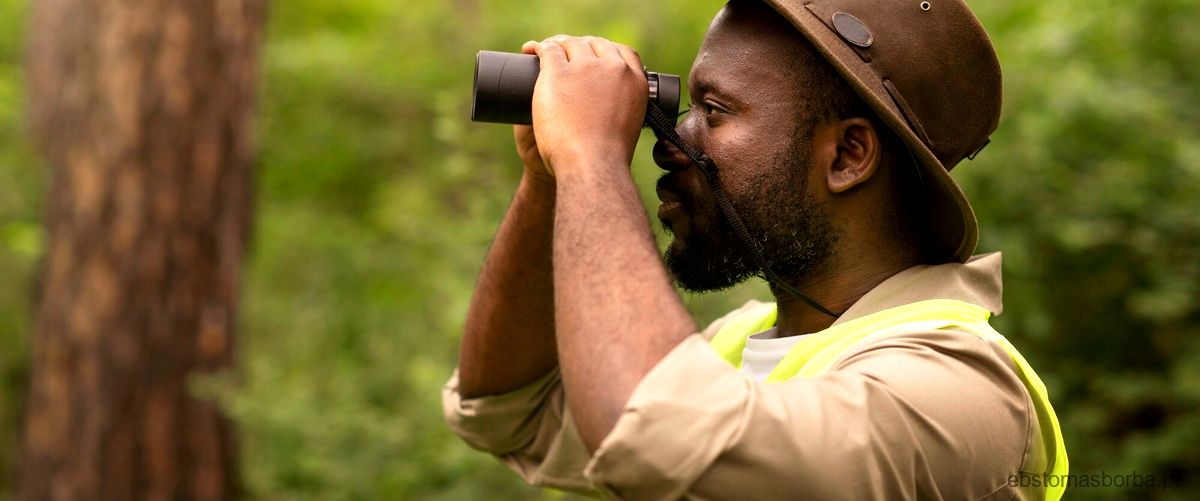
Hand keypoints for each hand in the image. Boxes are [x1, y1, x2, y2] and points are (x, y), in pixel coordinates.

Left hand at [528, 36, 647, 176]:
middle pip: (595, 44)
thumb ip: (621, 110)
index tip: (594, 55)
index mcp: (634, 81)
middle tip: (566, 53)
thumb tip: (609, 103)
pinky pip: (548, 50)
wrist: (590, 165)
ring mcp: (585, 69)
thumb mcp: (627, 126)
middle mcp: (613, 69)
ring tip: (545, 50)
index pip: (623, 53)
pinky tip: (530, 51)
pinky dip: (537, 48)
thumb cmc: (607, 156)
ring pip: (570, 44)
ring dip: (557, 43)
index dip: (606, 51)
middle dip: (580, 45)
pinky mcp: (558, 73)